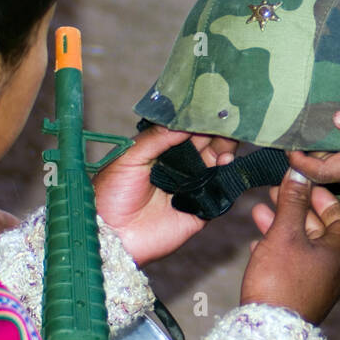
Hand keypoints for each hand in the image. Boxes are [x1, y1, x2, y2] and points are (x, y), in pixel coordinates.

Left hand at [93, 124, 238, 265]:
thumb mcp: (129, 157)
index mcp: (161, 153)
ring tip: (230, 137)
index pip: (187, 132)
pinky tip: (226, 161)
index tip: (212, 105)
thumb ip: (156, 138)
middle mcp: (179, 169)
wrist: (109, 234)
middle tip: (228, 117)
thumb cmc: (110, 194)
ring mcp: (191, 188)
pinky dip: (227, 176)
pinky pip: (219, 191)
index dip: (199, 120)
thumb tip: (185, 122)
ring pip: (217, 164)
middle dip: (217, 131)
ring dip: (225, 149)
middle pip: (206, 145)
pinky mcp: (199, 210)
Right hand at [241, 169, 339, 323]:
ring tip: (259, 212)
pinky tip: (256, 244)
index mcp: (338, 252)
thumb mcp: (285, 234)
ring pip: (302, 248)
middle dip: (297, 210)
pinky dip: (277, 251)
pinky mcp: (298, 299)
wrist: (269, 336)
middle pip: (319, 232)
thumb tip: (299, 171)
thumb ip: (292, 202)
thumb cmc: (281, 282)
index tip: (306, 185)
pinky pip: (291, 266)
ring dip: (282, 228)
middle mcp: (332, 270)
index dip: (324, 199)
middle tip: (277, 193)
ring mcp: (316, 286)